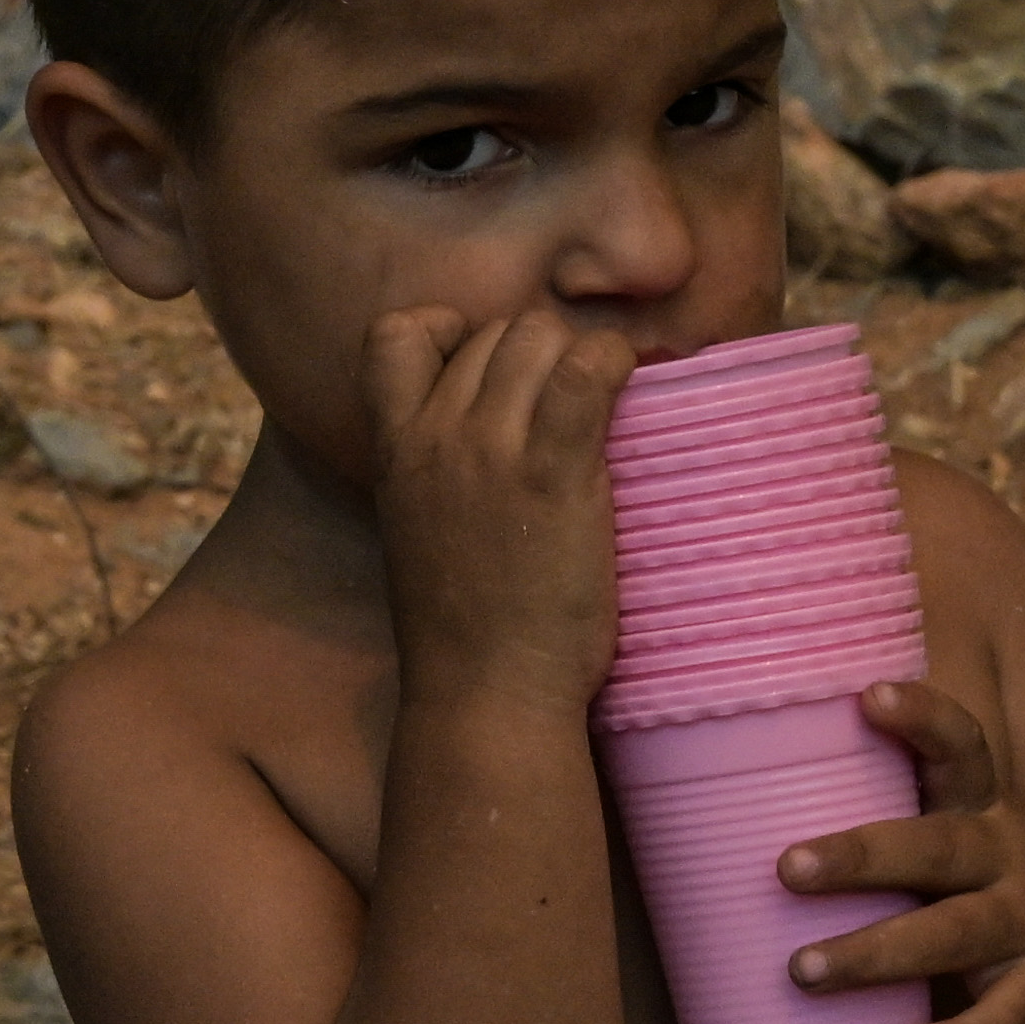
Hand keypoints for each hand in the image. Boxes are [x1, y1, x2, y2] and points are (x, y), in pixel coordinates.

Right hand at [360, 304, 619, 716]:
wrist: (485, 693)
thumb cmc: (461, 629)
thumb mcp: (416, 529)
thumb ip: (435, 468)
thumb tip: (490, 423)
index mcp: (394, 449)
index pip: (395, 334)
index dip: (448, 330)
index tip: (485, 365)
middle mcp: (437, 435)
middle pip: (493, 331)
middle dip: (536, 351)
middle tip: (570, 402)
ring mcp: (493, 449)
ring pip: (539, 336)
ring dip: (578, 355)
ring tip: (602, 403)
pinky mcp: (555, 472)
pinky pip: (589, 373)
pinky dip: (615, 365)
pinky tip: (630, 389)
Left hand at [777, 671, 1024, 1023]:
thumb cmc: (1016, 891)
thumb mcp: (978, 841)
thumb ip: (903, 825)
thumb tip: (757, 807)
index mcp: (987, 811)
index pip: (963, 749)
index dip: (922, 718)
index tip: (869, 695)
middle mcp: (1013, 857)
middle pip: (937, 847)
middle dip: (862, 856)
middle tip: (785, 868)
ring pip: (955, 934)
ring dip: (878, 952)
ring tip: (803, 971)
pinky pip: (1003, 1020)